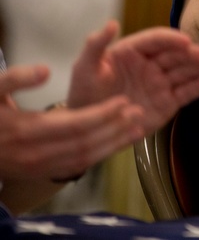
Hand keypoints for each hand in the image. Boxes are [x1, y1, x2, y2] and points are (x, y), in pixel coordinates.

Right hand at [0, 64, 144, 180]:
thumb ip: (16, 78)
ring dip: (113, 145)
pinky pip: (76, 166)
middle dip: (114, 129)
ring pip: (83, 159)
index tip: (124, 101)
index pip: (75, 124)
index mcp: (26, 129)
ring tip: (136, 129)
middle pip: (84, 143)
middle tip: (137, 113)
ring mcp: (37, 167)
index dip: (102, 114)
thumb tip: (44, 69)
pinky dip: (100, 155)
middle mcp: (34, 153)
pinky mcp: (39, 172)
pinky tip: (116, 143)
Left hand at [66, 21, 198, 133]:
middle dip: (195, 54)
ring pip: (184, 72)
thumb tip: (112, 23)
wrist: (87, 126)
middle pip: (176, 55)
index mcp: (133, 50)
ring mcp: (160, 83)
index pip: (156, 40)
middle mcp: (151, 64)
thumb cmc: (84, 92)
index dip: (172, 39)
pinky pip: (185, 93)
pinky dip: (198, 87)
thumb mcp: (84, 67)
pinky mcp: (166, 103)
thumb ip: (95, 45)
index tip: (185, 42)